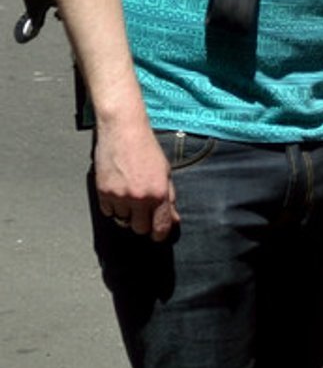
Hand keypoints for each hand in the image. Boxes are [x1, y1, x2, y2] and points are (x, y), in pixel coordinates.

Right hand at [94, 120, 178, 239]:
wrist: (123, 132)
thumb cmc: (146, 149)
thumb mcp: (166, 173)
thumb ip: (169, 198)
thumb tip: (173, 220)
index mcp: (158, 193)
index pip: (160, 226)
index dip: (160, 234)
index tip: (158, 235)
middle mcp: (139, 198)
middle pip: (140, 229)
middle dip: (143, 224)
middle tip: (143, 213)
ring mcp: (119, 196)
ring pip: (122, 221)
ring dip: (127, 214)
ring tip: (130, 197)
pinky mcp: (102, 193)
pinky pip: (108, 213)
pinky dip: (113, 208)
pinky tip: (118, 193)